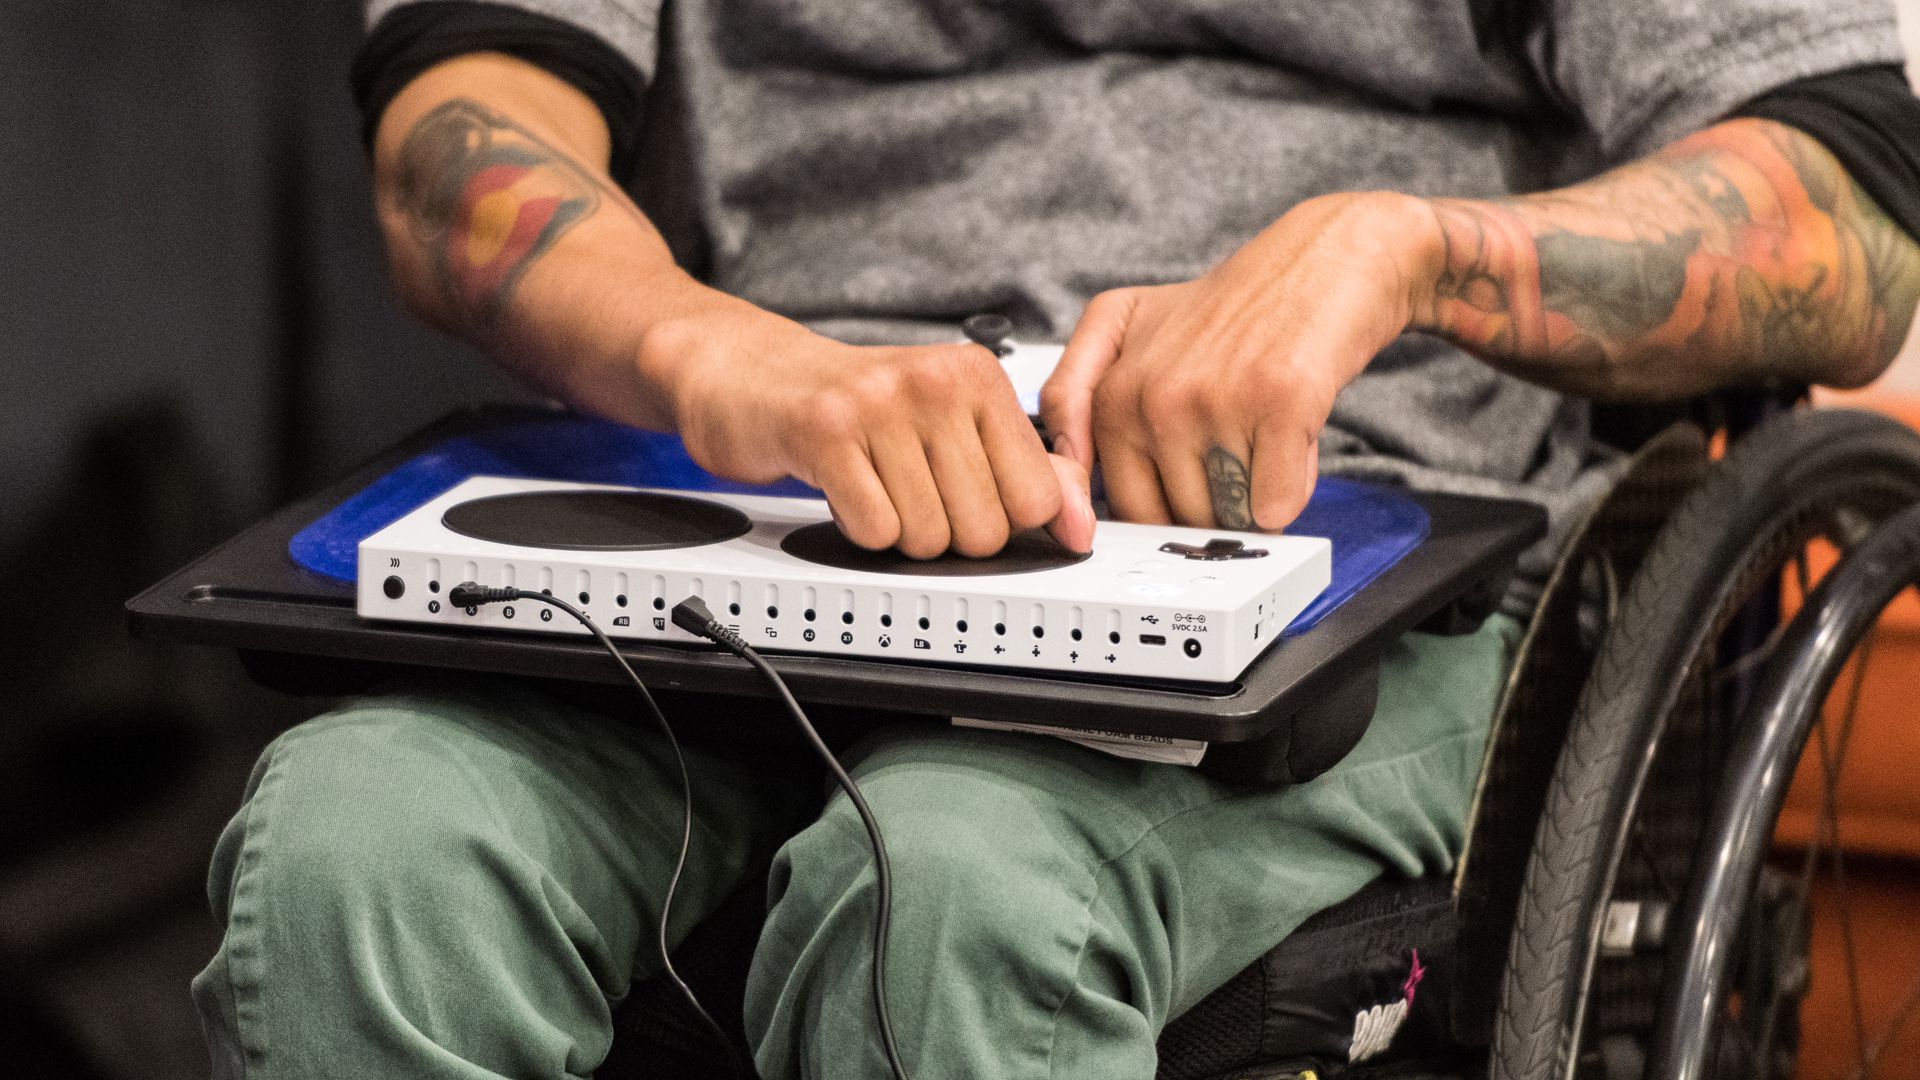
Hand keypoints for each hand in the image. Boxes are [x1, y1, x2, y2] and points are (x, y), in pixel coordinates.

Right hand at [643, 304, 1096, 557]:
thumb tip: (1080, 526)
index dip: (1002, 518)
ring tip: (875, 483)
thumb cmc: (856, 405)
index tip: (967, 496)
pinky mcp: (825, 434)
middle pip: (984, 529)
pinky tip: (845, 488)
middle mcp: (934, 381)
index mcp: (978, 376)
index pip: (1036, 496)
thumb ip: (1024, 470)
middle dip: (947, 532)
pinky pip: (876, 531)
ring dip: (899, 531)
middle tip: (908, 489)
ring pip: (930, 537)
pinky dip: (859, 528)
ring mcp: (879, 405)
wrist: (751, 372)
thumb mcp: (951, 424)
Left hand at [1041, 192, 1438, 530]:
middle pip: (1173, 517)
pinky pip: (1275, 503)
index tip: (1161, 509)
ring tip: (1260, 431)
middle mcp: (1152, 394)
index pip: (1113, 502)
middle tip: (1231, 448)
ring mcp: (1213, 400)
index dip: (1148, 517)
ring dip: (1253, 495)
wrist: (1322, 261)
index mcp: (1111, 388)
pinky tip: (1290, 438)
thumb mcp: (1123, 327)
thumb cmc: (1229, 308)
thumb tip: (1068, 486)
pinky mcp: (1278, 404)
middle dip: (1208, 504)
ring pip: (1226, 516)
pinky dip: (1291, 489)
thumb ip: (1073, 397)